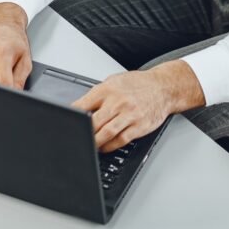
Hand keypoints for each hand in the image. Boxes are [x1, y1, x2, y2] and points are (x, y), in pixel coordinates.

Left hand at [72, 61, 205, 151]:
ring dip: (95, 142)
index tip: (64, 124)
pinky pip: (121, 140)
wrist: (163, 87)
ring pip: (106, 133)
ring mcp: (129, 114)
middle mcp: (118, 101)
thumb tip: (78, 108)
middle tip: (75, 139)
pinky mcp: (139, 126)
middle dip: (82, 133)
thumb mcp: (113, 81)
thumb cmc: (137, 84)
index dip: (71, 117)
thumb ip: (97, 94)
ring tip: (88, 146)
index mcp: (107, 89)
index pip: (83, 105)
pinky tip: (104, 147)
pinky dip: (110, 146)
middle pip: (93, 122)